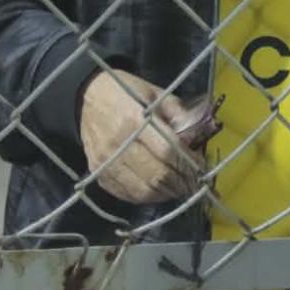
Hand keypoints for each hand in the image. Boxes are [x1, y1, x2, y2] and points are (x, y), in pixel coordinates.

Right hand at [78, 68, 212, 203]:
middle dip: (181, 182)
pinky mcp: (98, 173)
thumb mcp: (156, 93)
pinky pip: (125, 194)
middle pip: (157, 174)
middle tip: (195, 183)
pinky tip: (159, 190)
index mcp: (134, 119)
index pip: (167, 150)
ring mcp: (105, 162)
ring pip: (142, 190)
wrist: (87, 97)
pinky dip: (146, 197)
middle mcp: (118, 143)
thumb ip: (179, 114)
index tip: (202, 166)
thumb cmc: (126, 92)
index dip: (188, 162)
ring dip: (166, 193)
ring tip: (180, 188)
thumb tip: (197, 138)